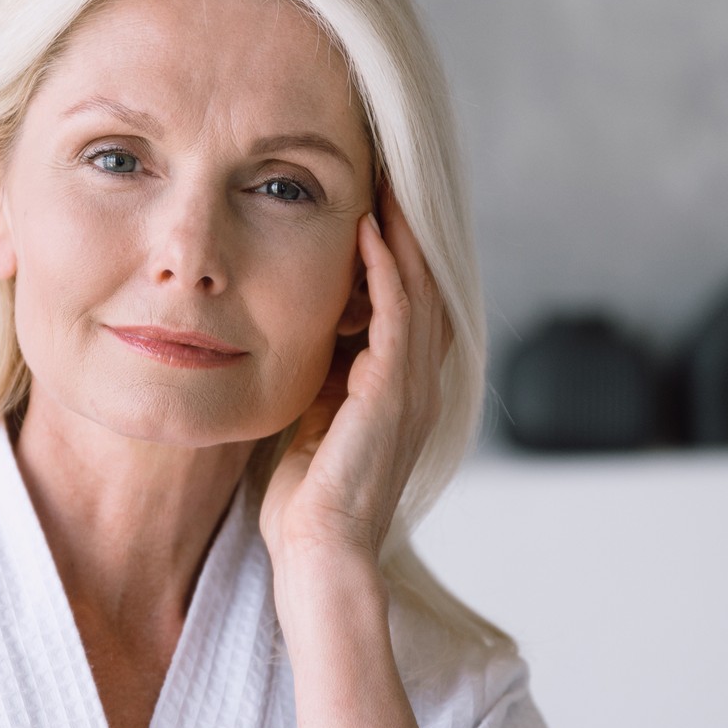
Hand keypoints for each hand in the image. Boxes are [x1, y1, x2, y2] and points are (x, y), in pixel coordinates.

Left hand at [258, 184, 453, 571]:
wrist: (318, 556)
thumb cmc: (305, 503)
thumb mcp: (314, 421)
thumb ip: (321, 378)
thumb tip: (301, 335)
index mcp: (402, 391)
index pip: (410, 303)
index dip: (398, 251)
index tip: (372, 201)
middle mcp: (419, 383)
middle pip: (426, 283)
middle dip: (409, 228)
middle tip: (389, 171)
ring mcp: (412, 387)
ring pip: (419, 287)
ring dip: (402, 232)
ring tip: (383, 179)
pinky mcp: (393, 393)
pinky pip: (398, 314)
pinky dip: (385, 268)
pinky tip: (367, 228)